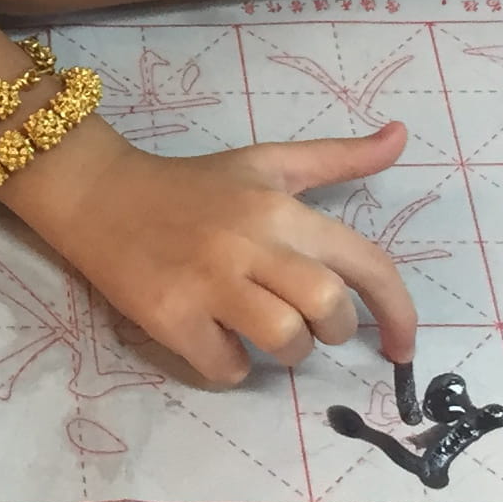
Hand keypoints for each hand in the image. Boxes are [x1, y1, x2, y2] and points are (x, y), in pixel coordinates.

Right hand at [0, 117, 415, 384]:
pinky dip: (230, 367)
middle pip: (328, 307)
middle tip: (312, 325)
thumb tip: (402, 135)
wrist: (99, 194)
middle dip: (332, 331)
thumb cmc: (191, 186)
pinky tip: (218, 342)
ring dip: (288, 354)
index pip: (365, 263)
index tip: (403, 347)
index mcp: (279, 208)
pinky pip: (226, 367)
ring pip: (285, 341)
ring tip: (268, 337)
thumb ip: (338, 158)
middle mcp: (249, 242)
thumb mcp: (266, 163)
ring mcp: (207, 281)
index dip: (399, 312)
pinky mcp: (169, 315)